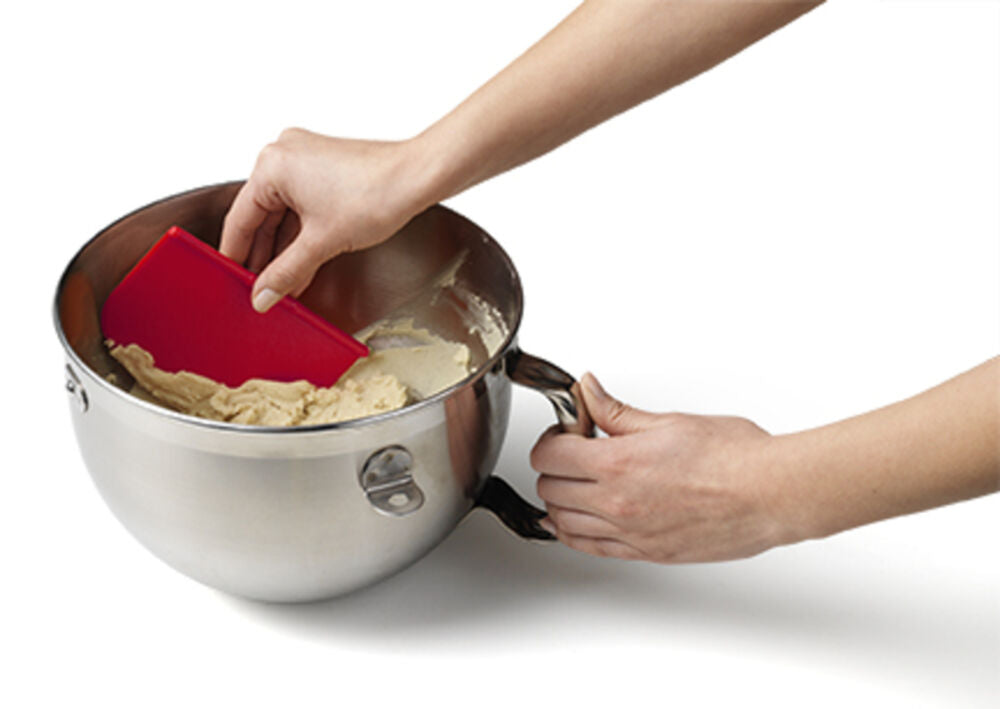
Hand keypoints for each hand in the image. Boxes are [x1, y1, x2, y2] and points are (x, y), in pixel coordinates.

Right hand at [219, 128, 428, 311]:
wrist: (419, 177)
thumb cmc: (377, 193)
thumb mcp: (322, 243)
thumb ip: (286, 273)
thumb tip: (263, 295)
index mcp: (272, 165)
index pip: (241, 220)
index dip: (236, 256)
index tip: (232, 281)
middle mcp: (284, 155)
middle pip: (261, 217)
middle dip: (264, 257)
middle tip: (258, 289)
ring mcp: (305, 159)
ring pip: (284, 214)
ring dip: (285, 250)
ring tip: (281, 284)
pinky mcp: (326, 168)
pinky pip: (302, 207)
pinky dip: (302, 236)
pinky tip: (301, 265)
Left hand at [531, 373, 793, 561]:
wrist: (771, 494)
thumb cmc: (734, 457)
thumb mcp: (669, 421)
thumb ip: (617, 412)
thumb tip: (588, 390)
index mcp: (618, 464)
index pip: (549, 455)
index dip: (552, 439)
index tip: (566, 432)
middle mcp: (617, 503)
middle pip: (550, 489)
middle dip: (555, 467)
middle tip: (575, 453)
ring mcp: (630, 533)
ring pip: (563, 523)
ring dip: (561, 501)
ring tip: (578, 484)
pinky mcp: (647, 553)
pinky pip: (590, 548)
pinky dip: (574, 533)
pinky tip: (575, 522)